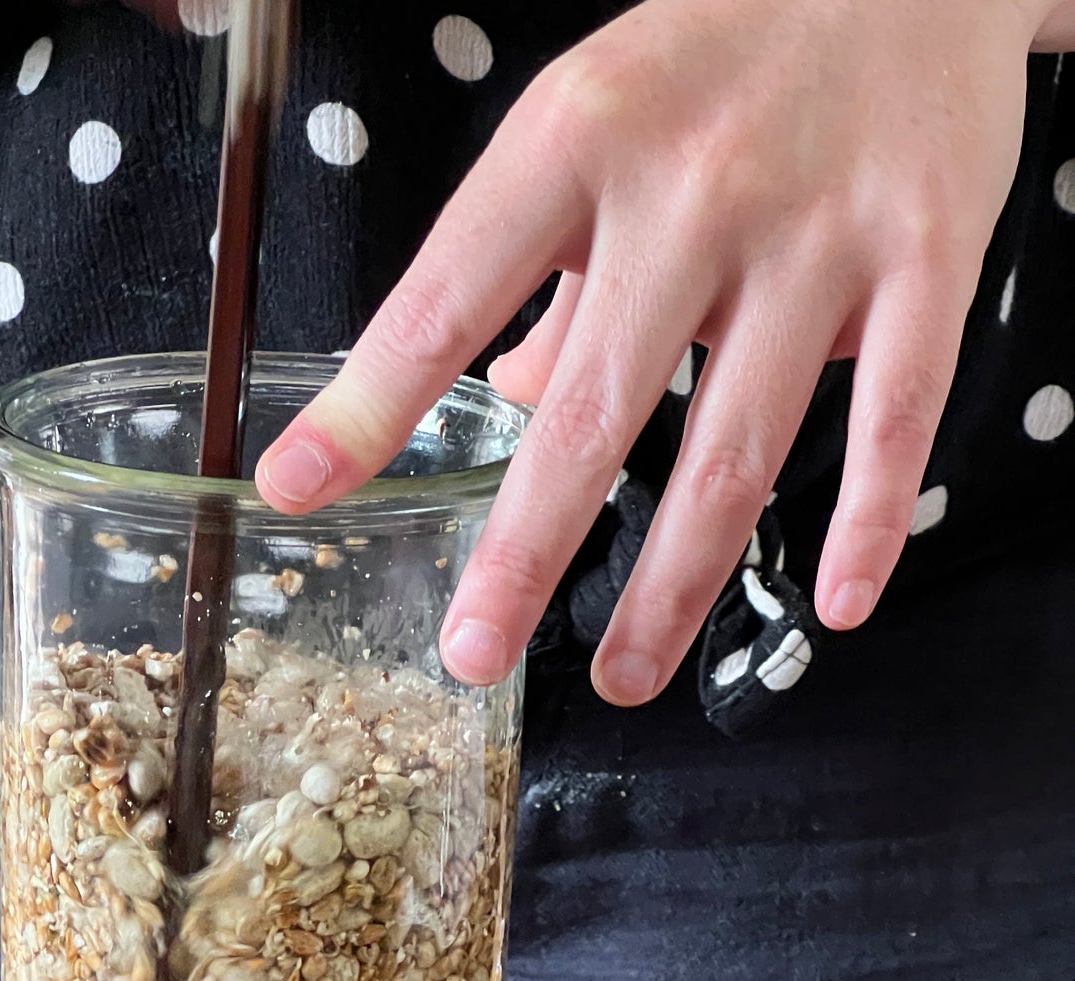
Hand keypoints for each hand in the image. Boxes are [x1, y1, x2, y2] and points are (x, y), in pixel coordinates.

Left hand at [256, 0, 1047, 702]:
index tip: (296, 491)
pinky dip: (865, 521)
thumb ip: (546, 266)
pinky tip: (831, 607)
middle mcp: (689, 188)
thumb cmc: (722, 49)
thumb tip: (505, 400)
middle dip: (523, 552)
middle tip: (473, 654)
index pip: (446, 294)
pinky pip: (895, 415)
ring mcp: (816, 227)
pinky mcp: (929, 252)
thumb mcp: (599, 121)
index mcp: (577, 140)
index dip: (369, 404)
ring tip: (624, 674)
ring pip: (730, 446)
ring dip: (673, 584)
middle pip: (588, 412)